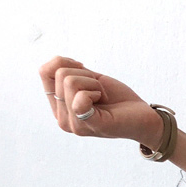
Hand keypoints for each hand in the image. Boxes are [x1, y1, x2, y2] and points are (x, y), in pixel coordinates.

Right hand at [40, 59, 166, 150]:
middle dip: (85, 74)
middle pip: (60, 74)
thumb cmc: (117, 99)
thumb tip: (56, 61)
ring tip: (102, 97)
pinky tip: (103, 102)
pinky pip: (80, 98)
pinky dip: (96, 91)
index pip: (44, 72)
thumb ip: (69, 71)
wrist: (142, 117)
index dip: (65, 62)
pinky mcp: (89, 125)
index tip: (84, 70)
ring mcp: (74, 124)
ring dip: (93, 83)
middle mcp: (62, 119)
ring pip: (69, 81)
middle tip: (99, 90)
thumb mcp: (89, 79)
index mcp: (59, 107)